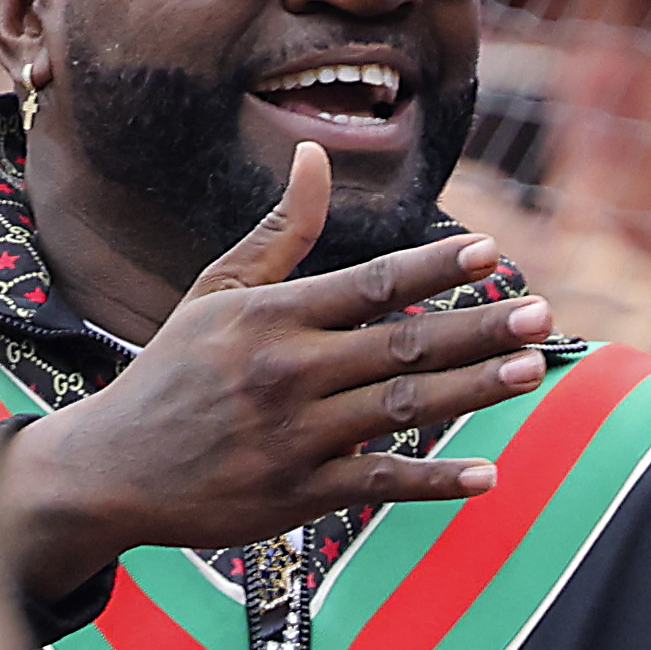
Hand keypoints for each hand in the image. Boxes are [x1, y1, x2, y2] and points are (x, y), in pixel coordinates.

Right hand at [1, 144, 551, 598]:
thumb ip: (281, 232)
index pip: (371, 282)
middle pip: (402, 344)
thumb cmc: (172, 373)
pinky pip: (381, 482)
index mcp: (272, 317)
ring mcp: (297, 435)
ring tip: (532, 369)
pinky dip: (436, 480)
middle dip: (478, 328)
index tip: (493, 252)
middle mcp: (289, 371)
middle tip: (541, 314)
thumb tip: (316, 156)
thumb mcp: (216, 294)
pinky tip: (488, 472)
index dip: (436, 268)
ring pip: (403, 407)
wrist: (109, 470)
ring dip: (474, 389)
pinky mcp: (300, 492)